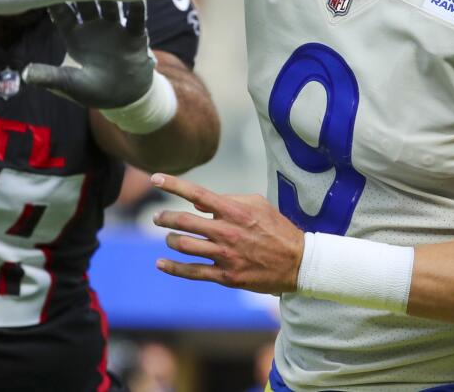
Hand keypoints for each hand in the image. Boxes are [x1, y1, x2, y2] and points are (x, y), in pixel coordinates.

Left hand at [22, 1, 154, 108]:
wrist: (126, 98)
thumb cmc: (93, 90)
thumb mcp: (69, 85)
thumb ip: (50, 77)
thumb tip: (24, 75)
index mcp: (75, 37)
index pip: (63, 14)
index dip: (56, 1)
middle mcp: (93, 27)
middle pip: (86, 3)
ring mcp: (115, 29)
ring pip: (111, 5)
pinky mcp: (134, 36)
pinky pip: (136, 19)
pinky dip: (137, 7)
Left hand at [151, 174, 304, 294]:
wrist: (298, 262)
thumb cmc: (277, 229)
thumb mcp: (258, 204)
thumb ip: (229, 199)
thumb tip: (199, 203)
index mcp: (234, 211)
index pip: (196, 194)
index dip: (173, 184)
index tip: (155, 177)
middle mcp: (226, 232)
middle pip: (184, 222)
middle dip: (164, 217)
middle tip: (156, 217)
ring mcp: (225, 256)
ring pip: (184, 246)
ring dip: (170, 240)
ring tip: (169, 238)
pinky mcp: (226, 277)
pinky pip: (192, 271)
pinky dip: (172, 267)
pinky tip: (160, 263)